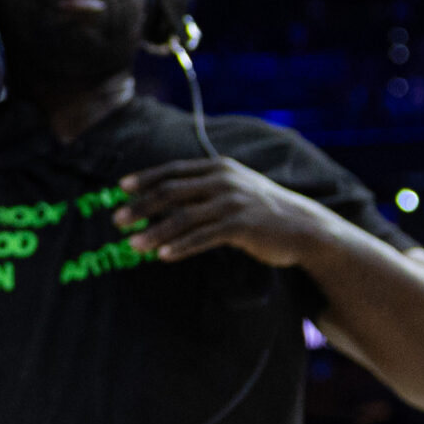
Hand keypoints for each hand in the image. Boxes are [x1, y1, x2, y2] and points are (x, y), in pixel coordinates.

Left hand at [113, 157, 337, 267]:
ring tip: (133, 244)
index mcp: (218, 168)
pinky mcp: (242, 226)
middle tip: (117, 219)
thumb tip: (164, 201)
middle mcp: (223, 180)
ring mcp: (233, 202)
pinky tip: (163, 255)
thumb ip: (204, 190)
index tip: (121, 188)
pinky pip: (203, 237)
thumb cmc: (263, 210)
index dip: (146, 178)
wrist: (305, 227)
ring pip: (184, 217)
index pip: (173, 170)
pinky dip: (181, 246)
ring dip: (155, 231)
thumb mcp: (234, 190)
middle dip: (141, 206)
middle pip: (172, 192)